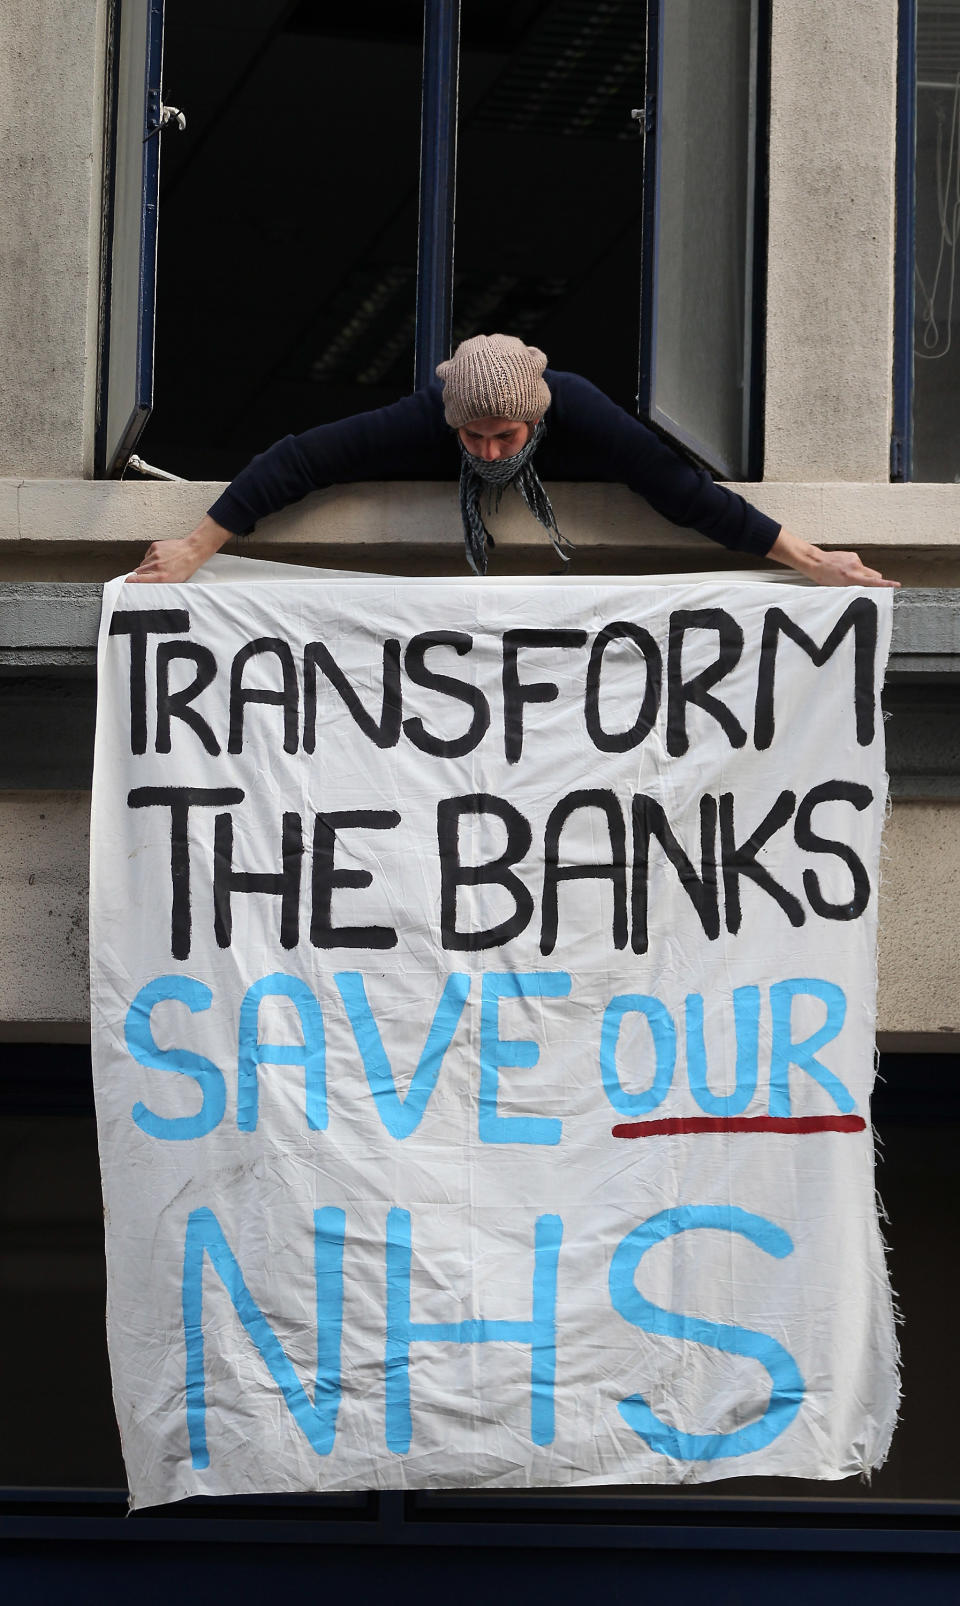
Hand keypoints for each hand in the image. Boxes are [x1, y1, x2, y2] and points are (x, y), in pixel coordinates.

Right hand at [126, 516, 229, 583]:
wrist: (192, 551)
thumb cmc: (186, 568)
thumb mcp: (174, 582)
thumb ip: (158, 584)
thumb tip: (145, 586)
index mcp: (161, 577)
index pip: (136, 580)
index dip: (128, 582)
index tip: (124, 584)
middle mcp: (156, 566)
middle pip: (137, 572)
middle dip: (140, 575)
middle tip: (149, 576)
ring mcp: (155, 555)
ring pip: (143, 563)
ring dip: (148, 566)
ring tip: (160, 566)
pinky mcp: (155, 546)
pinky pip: (148, 555)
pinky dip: (152, 557)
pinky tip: (161, 558)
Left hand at [769, 531, 899, 588]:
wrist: (815, 561)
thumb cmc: (823, 577)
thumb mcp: (837, 587)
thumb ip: (853, 588)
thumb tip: (864, 592)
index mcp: (851, 577)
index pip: (873, 581)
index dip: (886, 585)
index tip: (897, 586)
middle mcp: (856, 567)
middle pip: (875, 575)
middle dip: (874, 581)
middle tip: (866, 587)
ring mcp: (855, 560)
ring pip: (866, 570)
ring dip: (862, 575)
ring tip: (847, 578)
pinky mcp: (853, 555)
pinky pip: (859, 564)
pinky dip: (855, 569)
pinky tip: (844, 570)